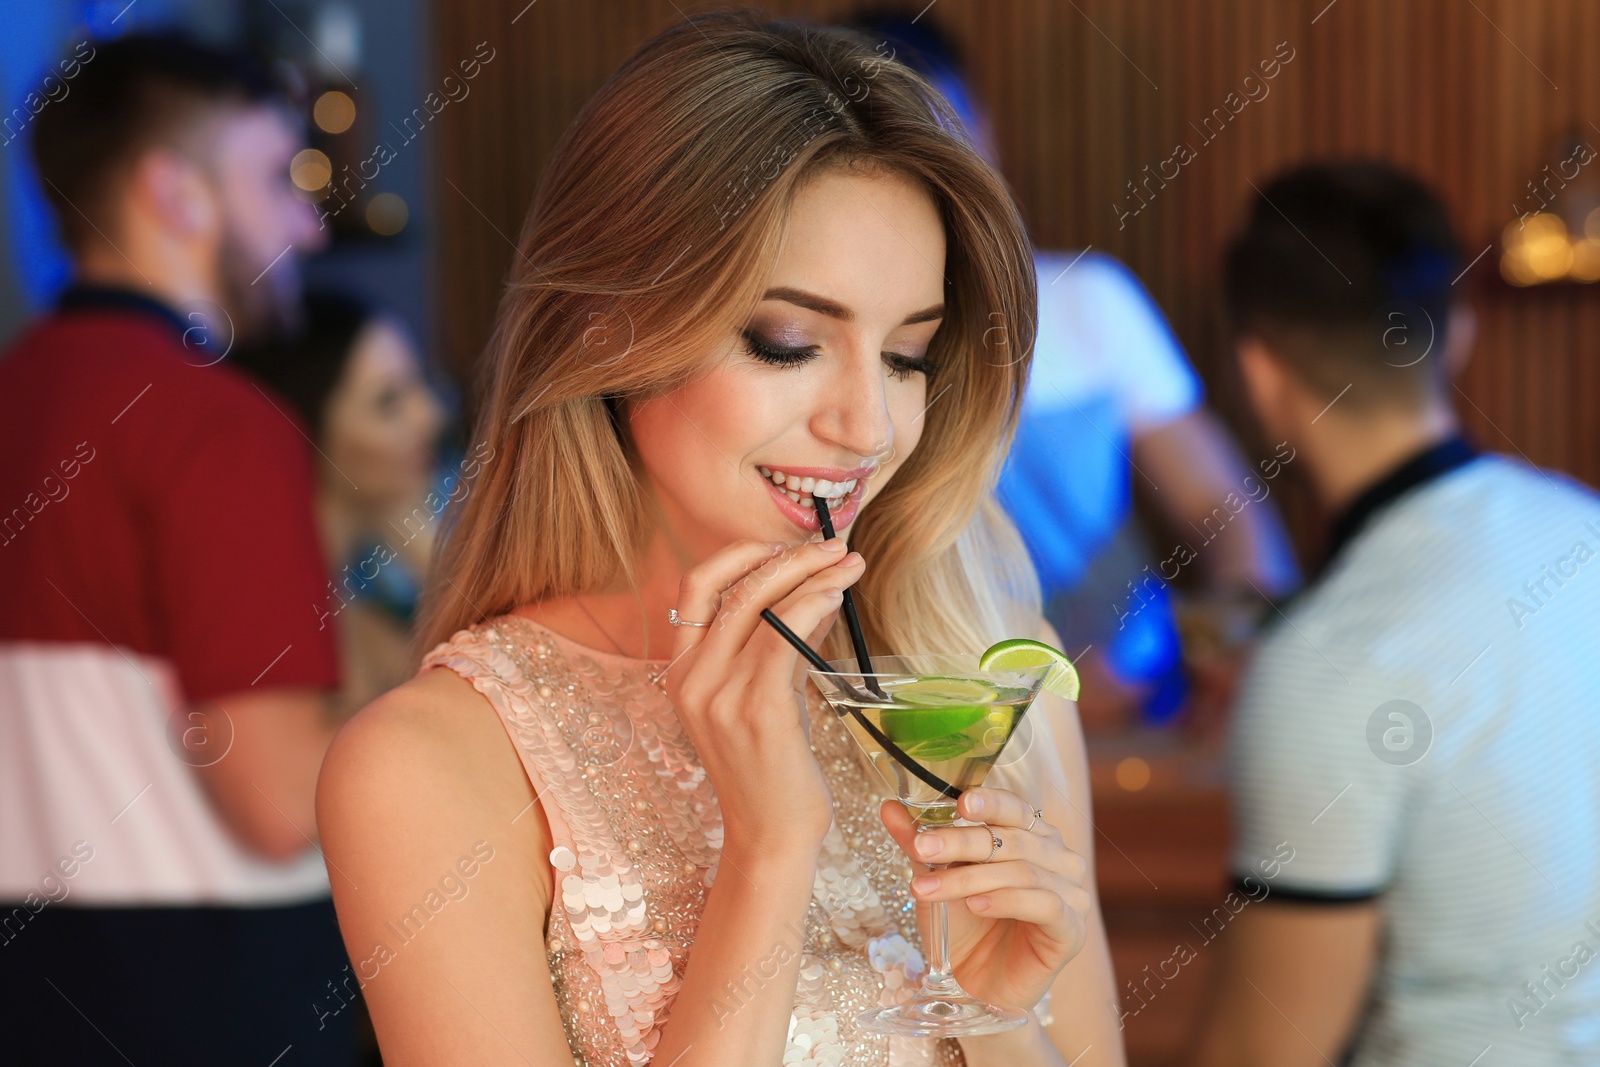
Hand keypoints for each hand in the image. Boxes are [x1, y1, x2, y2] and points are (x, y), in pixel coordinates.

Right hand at [665, 538, 865, 860]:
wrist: (770, 835)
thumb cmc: (772, 768)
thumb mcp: (766, 695)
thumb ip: (781, 643)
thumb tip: (818, 587)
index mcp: (681, 673)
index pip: (696, 587)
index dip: (739, 554)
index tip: (785, 544)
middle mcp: (691, 679)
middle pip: (733, 586)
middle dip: (788, 556)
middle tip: (833, 545)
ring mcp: (719, 694)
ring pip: (762, 604)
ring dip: (812, 573)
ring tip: (850, 563)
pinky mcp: (757, 708)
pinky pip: (785, 636)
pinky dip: (814, 604)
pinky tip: (837, 594)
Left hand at [881, 787, 1090, 1010]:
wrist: (978, 986)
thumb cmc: (965, 926)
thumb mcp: (936, 878)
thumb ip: (918, 843)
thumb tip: (889, 806)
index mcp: (1034, 837)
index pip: (1016, 808)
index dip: (991, 802)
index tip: (960, 802)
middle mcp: (1060, 859)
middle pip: (1012, 840)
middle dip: (961, 843)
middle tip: (920, 847)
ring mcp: (1072, 894)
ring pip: (1022, 872)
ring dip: (969, 878)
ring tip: (927, 887)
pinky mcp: (1072, 930)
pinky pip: (1044, 904)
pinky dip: (1006, 901)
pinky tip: (975, 905)